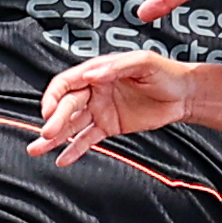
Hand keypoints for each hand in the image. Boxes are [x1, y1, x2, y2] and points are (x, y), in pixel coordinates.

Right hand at [30, 52, 194, 165]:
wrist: (185, 94)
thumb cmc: (165, 72)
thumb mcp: (143, 62)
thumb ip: (115, 68)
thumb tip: (89, 76)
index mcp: (98, 71)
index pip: (66, 83)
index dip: (53, 96)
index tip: (48, 111)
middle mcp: (94, 90)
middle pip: (67, 106)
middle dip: (54, 121)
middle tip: (46, 134)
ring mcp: (100, 109)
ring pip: (72, 125)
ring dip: (54, 138)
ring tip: (37, 150)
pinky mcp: (109, 126)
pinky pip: (87, 139)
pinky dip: (74, 150)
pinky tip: (62, 160)